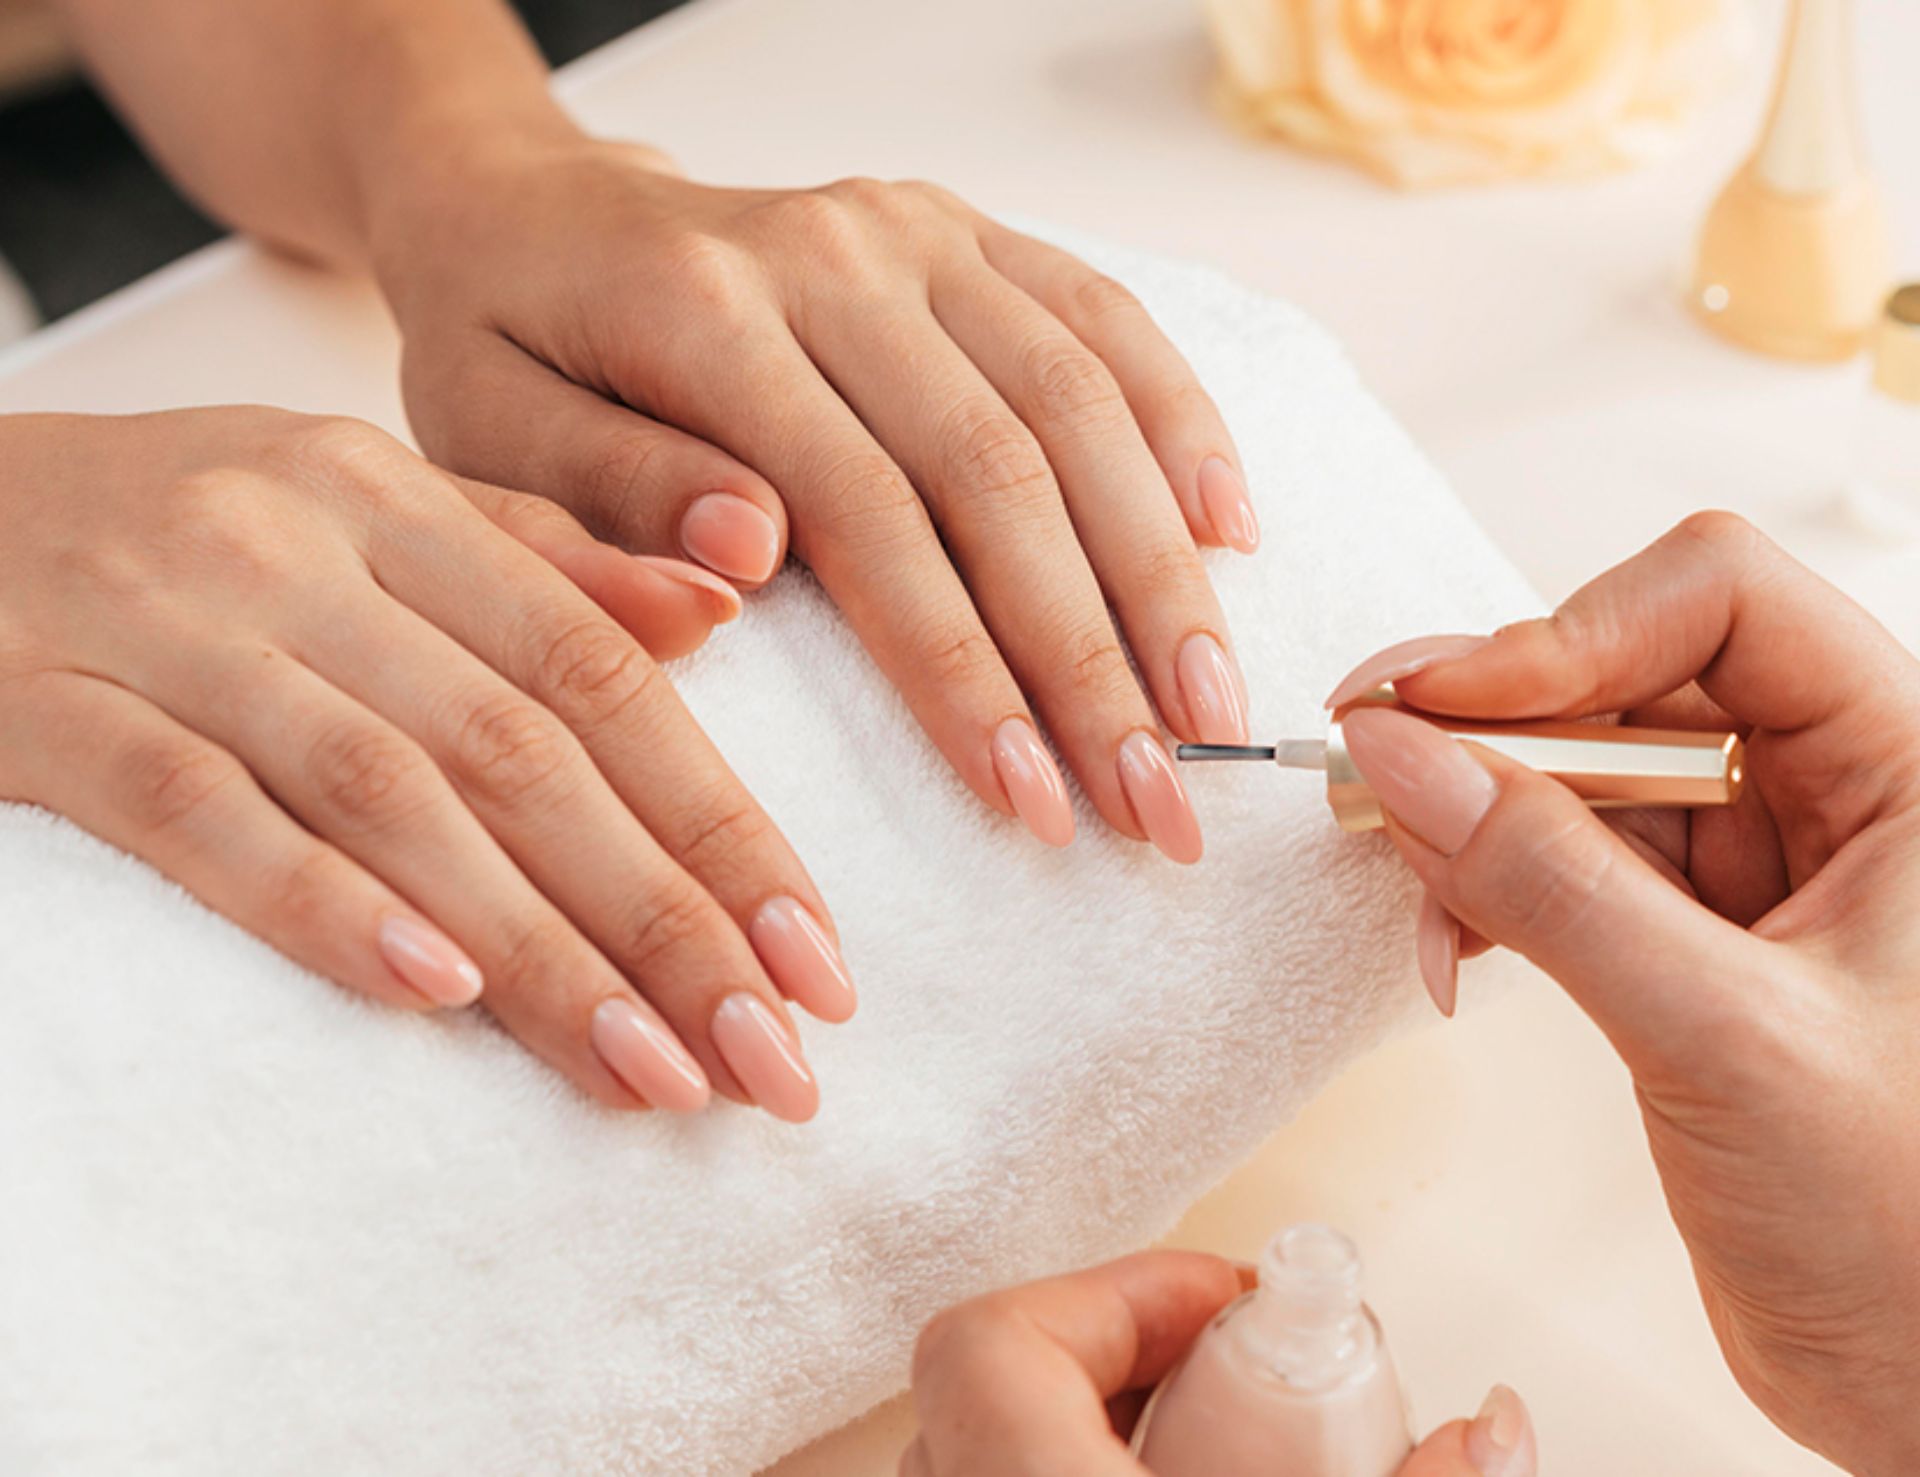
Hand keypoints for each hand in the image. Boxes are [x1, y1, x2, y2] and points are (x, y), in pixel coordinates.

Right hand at [0, 407, 854, 1120]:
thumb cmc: (158, 531)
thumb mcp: (351, 514)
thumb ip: (532, 562)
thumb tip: (719, 615)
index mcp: (391, 500)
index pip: (600, 676)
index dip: (723, 822)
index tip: (818, 958)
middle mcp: (294, 542)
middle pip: (524, 748)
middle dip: (666, 916)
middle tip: (772, 1059)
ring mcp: (162, 616)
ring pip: (390, 792)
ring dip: (536, 946)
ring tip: (652, 1072)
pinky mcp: (33, 700)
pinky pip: (193, 806)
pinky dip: (317, 901)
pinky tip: (431, 993)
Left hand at [369, 129, 1259, 862]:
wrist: (532, 208)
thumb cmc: (504, 351)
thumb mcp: (486, 440)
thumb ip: (607, 502)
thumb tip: (751, 558)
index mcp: (703, 312)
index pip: (868, 515)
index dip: (966, 670)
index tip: (1037, 805)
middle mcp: (833, 252)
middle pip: (1003, 469)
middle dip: (1096, 655)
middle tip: (1163, 802)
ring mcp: (913, 232)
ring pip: (1079, 403)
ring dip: (1160, 570)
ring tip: (1214, 715)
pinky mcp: (965, 232)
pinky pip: (1104, 318)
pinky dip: (1179, 425)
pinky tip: (1229, 534)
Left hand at [903, 1252, 1533, 1475]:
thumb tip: (1488, 1427)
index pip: (994, 1339)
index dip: (1122, 1294)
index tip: (1233, 1307)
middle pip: (984, 1388)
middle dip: (1123, 1355)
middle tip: (1236, 1376)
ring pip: (974, 1452)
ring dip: (1093, 1417)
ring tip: (1212, 1442)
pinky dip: (1063, 1467)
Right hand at [1328, 513, 1919, 1473]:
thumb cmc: (1915, 1226)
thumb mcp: (1725, 1036)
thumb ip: (1553, 884)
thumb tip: (1402, 754)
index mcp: (1902, 768)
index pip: (1723, 600)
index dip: (1572, 628)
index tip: (1445, 704)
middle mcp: (1831, 793)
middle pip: (1627, 672)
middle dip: (1489, 720)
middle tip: (1366, 759)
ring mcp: (1755, 867)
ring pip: (1577, 770)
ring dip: (1470, 810)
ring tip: (1402, 876)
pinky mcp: (1688, 941)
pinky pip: (1559, 862)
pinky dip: (1483, 888)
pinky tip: (1448, 945)